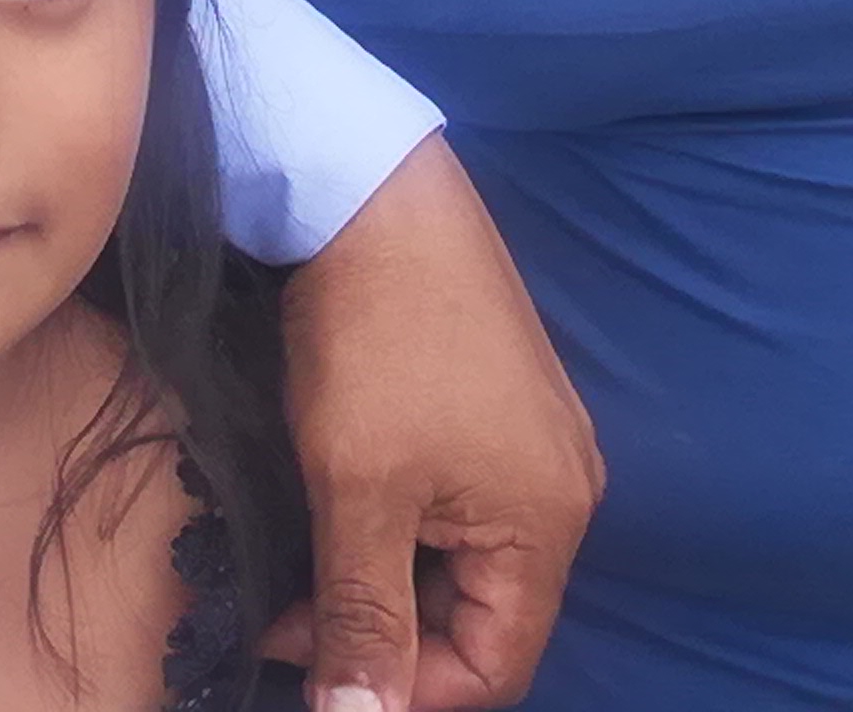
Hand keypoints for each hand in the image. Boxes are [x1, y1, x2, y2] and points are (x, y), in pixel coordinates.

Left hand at [266, 134, 601, 711]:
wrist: (373, 191)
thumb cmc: (374, 339)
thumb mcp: (357, 490)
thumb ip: (364, 616)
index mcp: (548, 522)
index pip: (495, 665)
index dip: (407, 688)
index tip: (315, 667)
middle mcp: (562, 490)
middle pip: (482, 616)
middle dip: (388, 633)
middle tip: (289, 618)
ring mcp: (534, 442)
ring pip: (463, 560)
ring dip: (386, 579)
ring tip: (304, 564)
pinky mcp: (497, 406)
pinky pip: (459, 504)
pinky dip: (400, 526)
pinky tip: (338, 506)